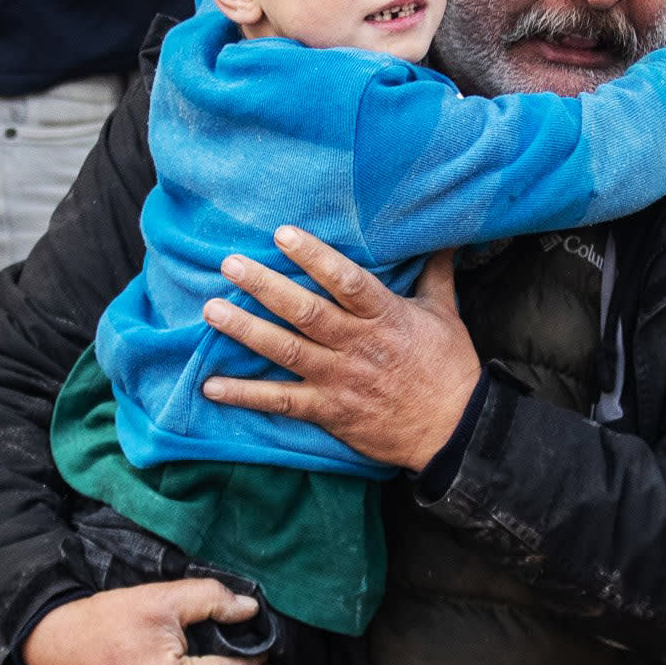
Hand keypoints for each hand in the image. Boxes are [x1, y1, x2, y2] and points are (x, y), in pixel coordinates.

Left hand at [202, 231, 481, 471]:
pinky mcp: (329, 410)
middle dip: (265, 287)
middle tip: (230, 265)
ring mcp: (340, 379)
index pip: (346, 280)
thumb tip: (442, 235)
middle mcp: (358, 345)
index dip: (313, 257)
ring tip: (212, 310)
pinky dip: (245, 395)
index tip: (282, 235)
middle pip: (306, 312)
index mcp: (385, 316)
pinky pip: (281, 402)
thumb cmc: (449, 366)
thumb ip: (434, 272)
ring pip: (286, 351)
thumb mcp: (444, 313)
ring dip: (246, 330)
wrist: (454, 429)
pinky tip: (211, 386)